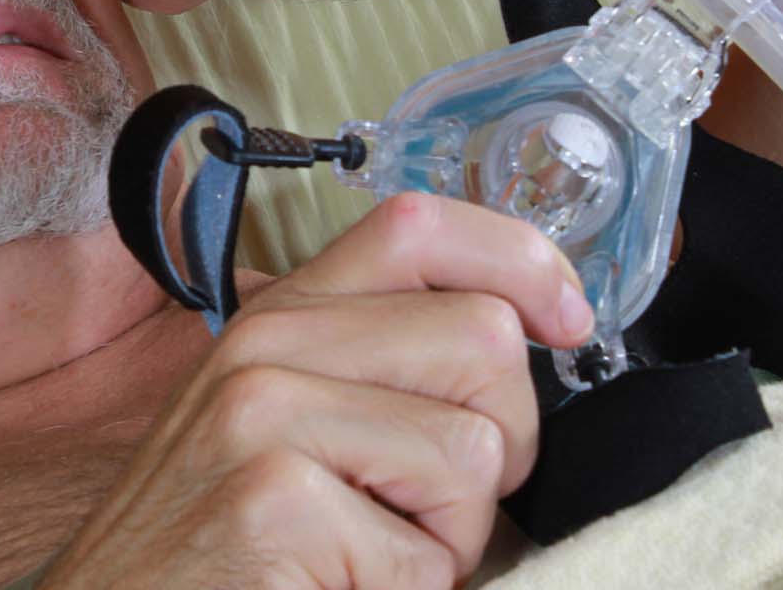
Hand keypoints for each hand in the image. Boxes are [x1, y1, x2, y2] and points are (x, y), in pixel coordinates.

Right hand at [40, 193, 594, 588]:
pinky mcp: (273, 503)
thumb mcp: (281, 430)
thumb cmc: (216, 550)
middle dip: (499, 443)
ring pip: (473, 453)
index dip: (520, 260)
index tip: (566, 323)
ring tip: (366, 558)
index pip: (418, 226)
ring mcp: (262, 419)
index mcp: (276, 320)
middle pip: (485, 342)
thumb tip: (526, 341)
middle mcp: (265, 348)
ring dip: (450, 540)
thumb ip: (373, 371)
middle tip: (427, 508)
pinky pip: (426, 558)